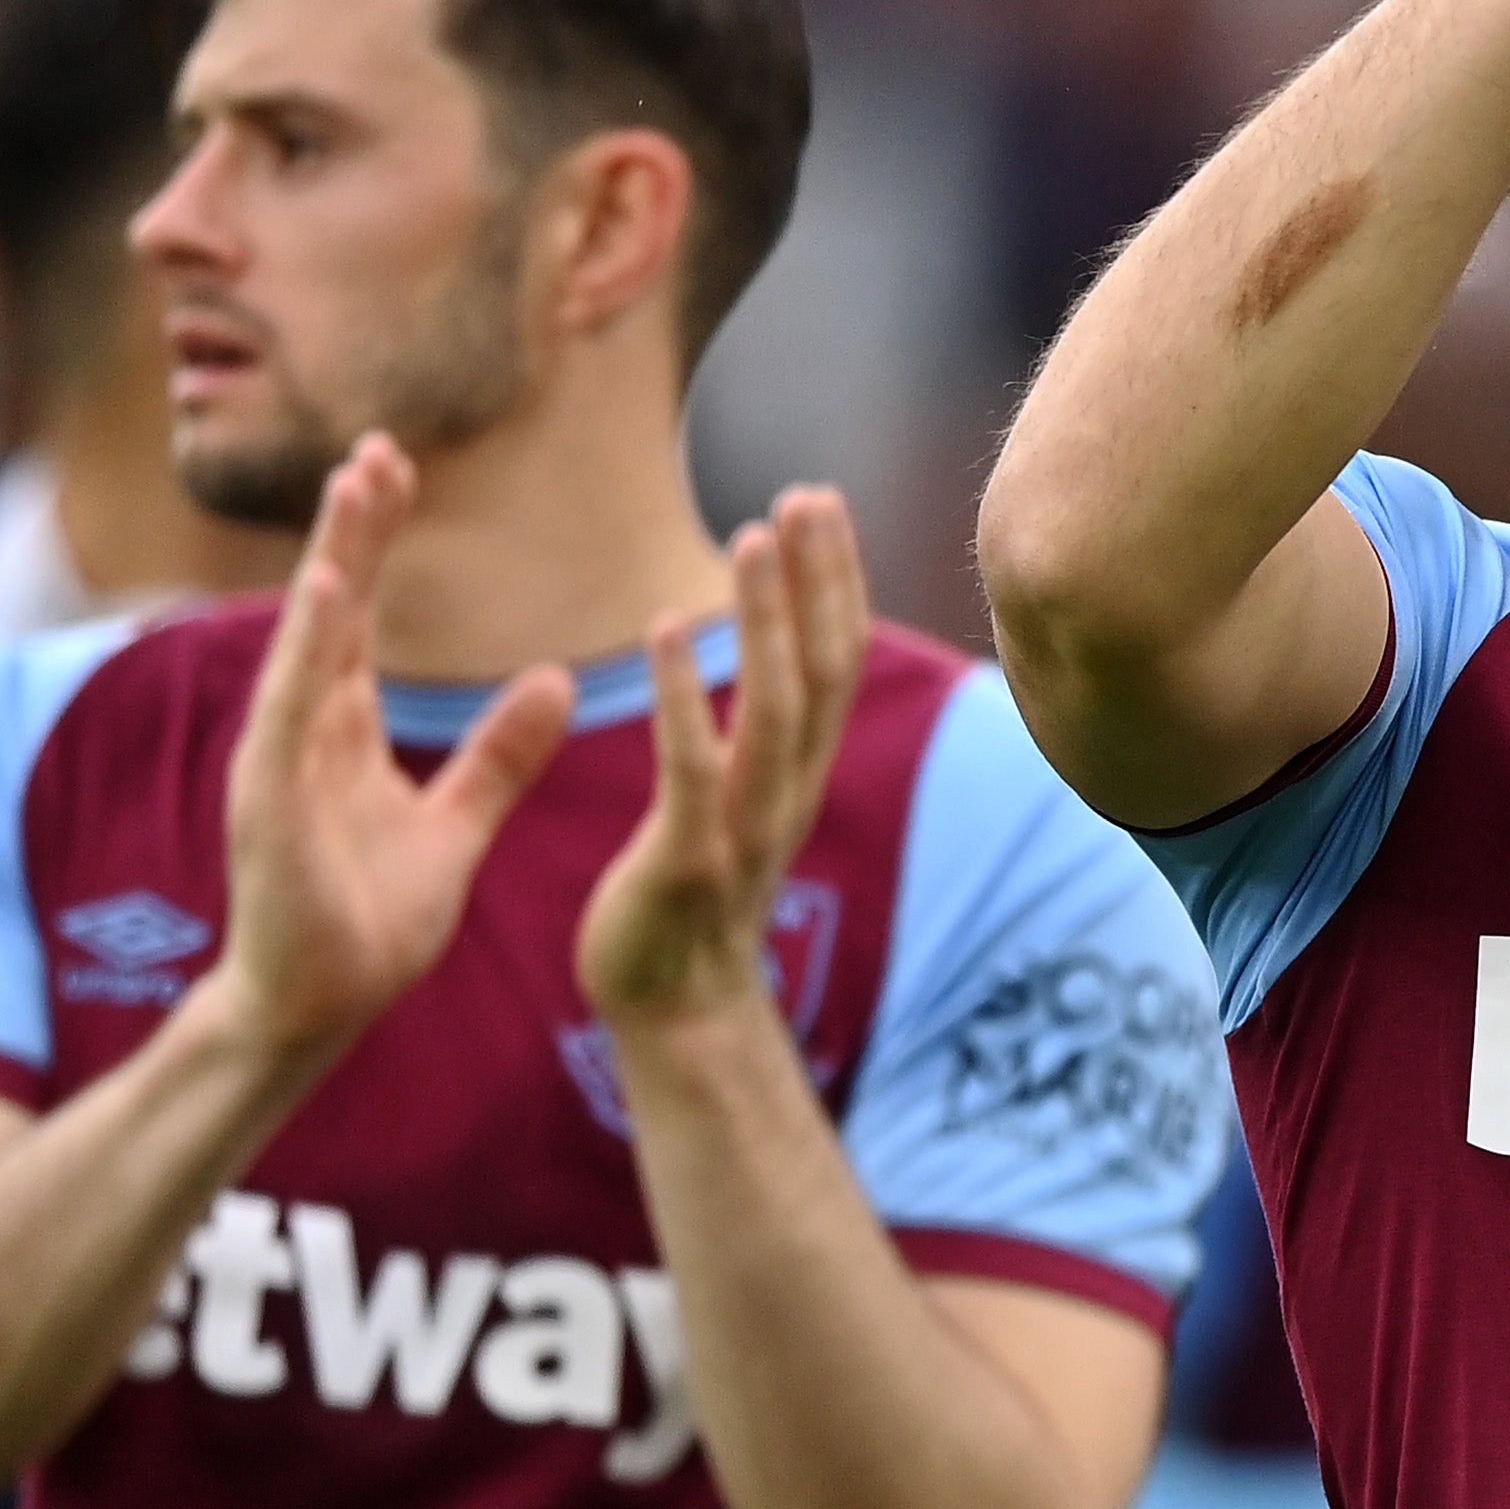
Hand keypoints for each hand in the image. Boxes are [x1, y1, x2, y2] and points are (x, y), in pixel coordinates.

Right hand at [212, 443, 576, 1068]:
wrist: (318, 1009)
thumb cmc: (369, 923)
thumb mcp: (457, 825)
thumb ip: (500, 755)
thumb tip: (551, 678)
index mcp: (341, 730)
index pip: (361, 615)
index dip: (375, 542)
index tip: (397, 467)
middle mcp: (303, 730)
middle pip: (333, 609)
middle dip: (354, 528)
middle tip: (379, 445)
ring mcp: (279, 761)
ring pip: (308, 643)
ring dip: (334, 563)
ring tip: (357, 487)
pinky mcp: (268, 802)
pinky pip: (290, 712)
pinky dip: (308, 652)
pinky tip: (330, 593)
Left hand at [581, 487, 874, 1034]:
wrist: (675, 1014)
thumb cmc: (692, 900)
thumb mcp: (741, 804)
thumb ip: (759, 736)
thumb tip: (772, 657)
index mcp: (798, 775)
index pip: (834, 662)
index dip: (837, 580)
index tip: (822, 502)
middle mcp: (788, 794)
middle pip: (823, 671)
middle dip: (819, 579)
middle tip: (805, 494)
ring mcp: (743, 830)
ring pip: (775, 710)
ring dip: (768, 618)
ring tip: (751, 536)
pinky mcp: (688, 864)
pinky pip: (693, 768)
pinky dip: (687, 694)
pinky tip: (672, 626)